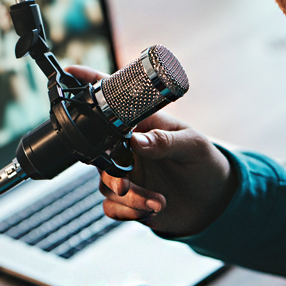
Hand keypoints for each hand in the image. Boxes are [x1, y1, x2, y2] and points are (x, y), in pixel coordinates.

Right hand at [66, 66, 237, 237]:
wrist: (214, 202)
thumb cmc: (206, 164)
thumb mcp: (193, 146)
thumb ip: (165, 141)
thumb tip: (137, 141)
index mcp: (142, 125)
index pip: (112, 103)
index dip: (89, 84)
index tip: (70, 73)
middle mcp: (128, 148)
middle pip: (100, 154)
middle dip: (110, 173)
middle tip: (125, 185)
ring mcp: (126, 173)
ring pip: (105, 185)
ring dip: (129, 198)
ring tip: (158, 202)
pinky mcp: (127, 199)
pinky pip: (111, 207)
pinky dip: (127, 212)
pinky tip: (150, 211)